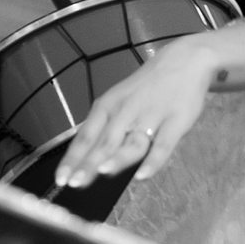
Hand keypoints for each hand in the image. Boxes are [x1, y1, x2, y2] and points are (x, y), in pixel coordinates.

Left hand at [53, 38, 217, 188]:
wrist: (184, 60)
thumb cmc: (146, 88)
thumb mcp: (119, 102)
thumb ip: (106, 131)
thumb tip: (88, 161)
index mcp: (107, 106)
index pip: (85, 137)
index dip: (72, 159)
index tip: (60, 179)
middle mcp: (125, 111)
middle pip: (104, 142)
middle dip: (88, 163)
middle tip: (74, 183)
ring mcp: (151, 116)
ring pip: (131, 142)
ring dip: (117, 157)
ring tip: (102, 172)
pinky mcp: (176, 121)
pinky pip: (163, 144)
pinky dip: (153, 161)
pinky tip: (143, 175)